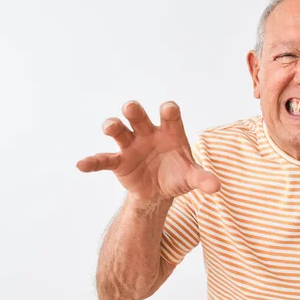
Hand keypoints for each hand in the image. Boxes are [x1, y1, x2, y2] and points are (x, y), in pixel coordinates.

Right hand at [76, 100, 220, 202]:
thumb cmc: (177, 175)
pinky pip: (103, 159)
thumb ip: (203, 179)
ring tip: (110, 127)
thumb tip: (217, 187)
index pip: (170, 115)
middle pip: (139, 116)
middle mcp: (148, 133)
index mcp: (170, 132)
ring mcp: (131, 146)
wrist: (159, 192)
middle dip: (134, 111)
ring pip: (119, 131)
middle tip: (130, 108)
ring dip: (113, 126)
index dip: (169, 111)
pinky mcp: (119, 162)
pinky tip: (81, 165)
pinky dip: (92, 162)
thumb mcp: (191, 178)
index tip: (168, 110)